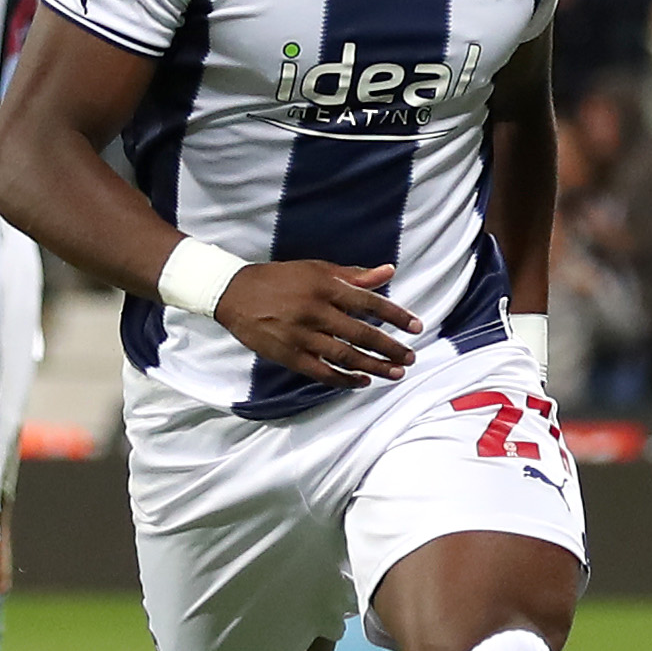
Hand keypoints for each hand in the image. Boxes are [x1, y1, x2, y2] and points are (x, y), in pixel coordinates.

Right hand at [214, 260, 421, 388]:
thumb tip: (389, 271)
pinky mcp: (288, 355)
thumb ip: (354, 274)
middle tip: (411, 357)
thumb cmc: (281, 279)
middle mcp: (316, 311)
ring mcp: (301, 335)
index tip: (416, 327)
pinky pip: (321, 371)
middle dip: (390, 347)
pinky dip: (344, 379)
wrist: (234, 293)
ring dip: (374, 366)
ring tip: (395, 373)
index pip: (369, 302)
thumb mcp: (317, 269)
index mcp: (325, 286)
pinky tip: (362, 381)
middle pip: (361, 334)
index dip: (395, 315)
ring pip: (345, 356)